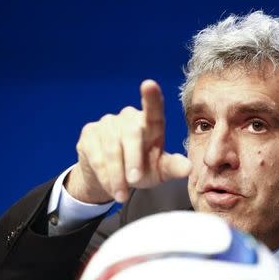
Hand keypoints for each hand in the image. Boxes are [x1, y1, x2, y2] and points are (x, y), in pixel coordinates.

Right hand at [64, 80, 191, 202]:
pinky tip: (110, 187)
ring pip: (112, 149)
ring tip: (122, 194)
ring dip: (117, 175)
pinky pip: (96, 155)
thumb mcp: (160, 171)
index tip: (149, 84)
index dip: (151, 97)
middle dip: (133, 160)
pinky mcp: (90, 133)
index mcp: (152, 124)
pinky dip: (104, 174)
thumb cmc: (143, 170)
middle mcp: (130, 118)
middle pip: (131, 134)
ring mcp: (108, 123)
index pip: (153, 109)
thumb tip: (188, 168)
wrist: (112, 179)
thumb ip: (173, 167)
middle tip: (135, 181)